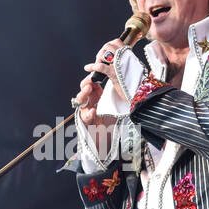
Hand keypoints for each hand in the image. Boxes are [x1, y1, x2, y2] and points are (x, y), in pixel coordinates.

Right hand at [74, 39, 125, 155]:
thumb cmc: (110, 120)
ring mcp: (85, 110)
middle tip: (92, 79)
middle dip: (87, 82)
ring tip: (88, 89)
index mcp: (96, 95)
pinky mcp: (85, 121)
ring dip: (83, 94)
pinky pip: (84, 116)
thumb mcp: (116, 105)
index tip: (98, 71)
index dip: (93, 76)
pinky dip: (89, 113)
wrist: (105, 138)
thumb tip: (128, 80)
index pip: (91, 82)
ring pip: (80, 100)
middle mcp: (89, 101)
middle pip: (83, 88)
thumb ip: (118, 94)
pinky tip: (93, 111)